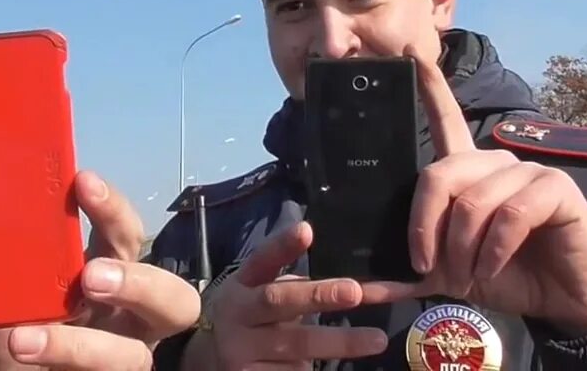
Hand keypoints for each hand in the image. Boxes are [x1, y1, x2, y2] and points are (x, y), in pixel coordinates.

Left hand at [0, 171, 198, 369]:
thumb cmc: (7, 321)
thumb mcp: (5, 284)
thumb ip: (6, 257)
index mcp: (113, 278)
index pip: (129, 237)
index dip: (115, 210)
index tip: (82, 182)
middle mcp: (129, 320)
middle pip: (175, 300)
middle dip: (138, 284)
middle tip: (91, 277)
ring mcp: (120, 360)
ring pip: (131, 358)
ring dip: (78, 346)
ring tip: (22, 340)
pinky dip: (61, 368)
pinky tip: (20, 356)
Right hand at [182, 221, 389, 370]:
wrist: (209, 362)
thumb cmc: (253, 320)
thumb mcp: (267, 295)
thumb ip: (308, 288)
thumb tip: (366, 289)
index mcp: (244, 284)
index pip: (262, 260)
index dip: (282, 246)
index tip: (306, 231)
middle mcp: (239, 313)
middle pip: (279, 301)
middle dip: (318, 295)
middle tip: (355, 292)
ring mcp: (240, 350)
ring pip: (296, 344)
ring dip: (340, 341)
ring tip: (377, 339)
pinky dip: (317, 370)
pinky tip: (346, 367)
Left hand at [382, 43, 586, 336]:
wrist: (564, 301)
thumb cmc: (507, 277)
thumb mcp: (449, 275)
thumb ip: (408, 276)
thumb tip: (357, 286)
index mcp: (469, 173)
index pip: (446, 119)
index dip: (429, 86)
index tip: (408, 52)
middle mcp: (495, 162)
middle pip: (439, 173)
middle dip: (427, 228)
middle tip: (431, 268)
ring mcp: (526, 170)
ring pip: (472, 201)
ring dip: (463, 249)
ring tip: (469, 276)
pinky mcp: (554, 187)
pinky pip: (509, 213)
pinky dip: (494, 249)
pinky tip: (493, 268)